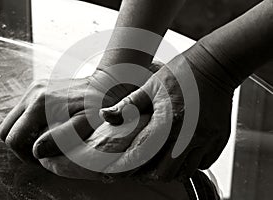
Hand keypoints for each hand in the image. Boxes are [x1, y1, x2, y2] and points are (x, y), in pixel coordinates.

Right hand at [0, 63, 160, 161]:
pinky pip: (22, 111)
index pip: (13, 138)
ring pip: (12, 119)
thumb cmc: (99, 106)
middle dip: (19, 145)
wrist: (106, 83)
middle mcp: (32, 93)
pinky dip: (29, 123)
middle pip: (6, 128)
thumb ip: (61, 137)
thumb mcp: (85, 124)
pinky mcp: (38, 87)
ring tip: (45, 138)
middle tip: (40, 150)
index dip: (23, 154)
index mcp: (40, 104)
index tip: (40, 159)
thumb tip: (36, 150)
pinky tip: (47, 126)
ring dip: (23, 133)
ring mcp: (34, 88)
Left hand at [99, 54, 233, 180]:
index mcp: (168, 121)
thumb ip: (128, 105)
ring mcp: (207, 139)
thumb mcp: (151, 86)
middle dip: (147, 173)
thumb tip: (105, 115)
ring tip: (159, 161)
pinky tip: (180, 152)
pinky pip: (204, 163)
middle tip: (139, 166)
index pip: (142, 155)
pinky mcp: (219, 139)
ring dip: (169, 170)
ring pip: (184, 172)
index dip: (127, 167)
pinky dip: (190, 163)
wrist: (215, 65)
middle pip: (164, 173)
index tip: (117, 171)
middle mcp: (188, 135)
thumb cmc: (182, 73)